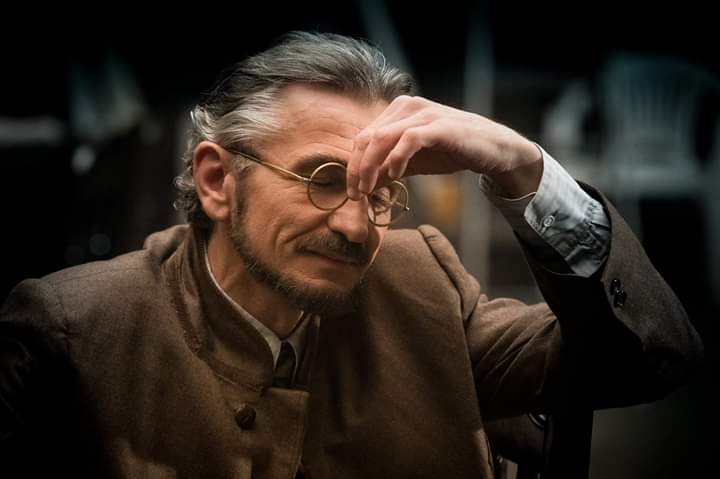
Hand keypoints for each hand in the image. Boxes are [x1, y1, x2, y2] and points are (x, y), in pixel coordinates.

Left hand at [346, 95, 542, 199]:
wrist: (493, 149)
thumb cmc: (452, 151)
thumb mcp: (414, 163)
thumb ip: (388, 170)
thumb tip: (364, 185)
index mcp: (398, 111)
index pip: (363, 137)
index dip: (354, 166)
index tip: (354, 192)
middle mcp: (407, 106)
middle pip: (367, 137)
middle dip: (358, 169)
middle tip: (357, 195)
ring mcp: (423, 113)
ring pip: (382, 137)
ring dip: (371, 166)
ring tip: (369, 189)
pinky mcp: (439, 126)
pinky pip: (408, 139)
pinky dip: (397, 158)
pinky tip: (396, 176)